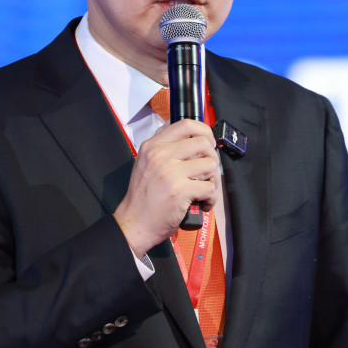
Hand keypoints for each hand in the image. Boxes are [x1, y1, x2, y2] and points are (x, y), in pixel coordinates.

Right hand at [113, 119, 219, 256]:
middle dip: (212, 158)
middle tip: (208, 171)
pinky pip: (210, 188)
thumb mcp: (145, 163)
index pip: (186, 124)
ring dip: (213, 179)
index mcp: (153, 146)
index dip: (204, 131)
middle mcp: (160, 155)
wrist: (134, 223)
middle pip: (203, 143)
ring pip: (210, 164)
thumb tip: (190, 139)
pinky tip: (202, 203)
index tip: (208, 142)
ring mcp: (170, 172)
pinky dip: (211, 198)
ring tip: (204, 189)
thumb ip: (164, 149)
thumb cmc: (142, 197)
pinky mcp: (180, 190)